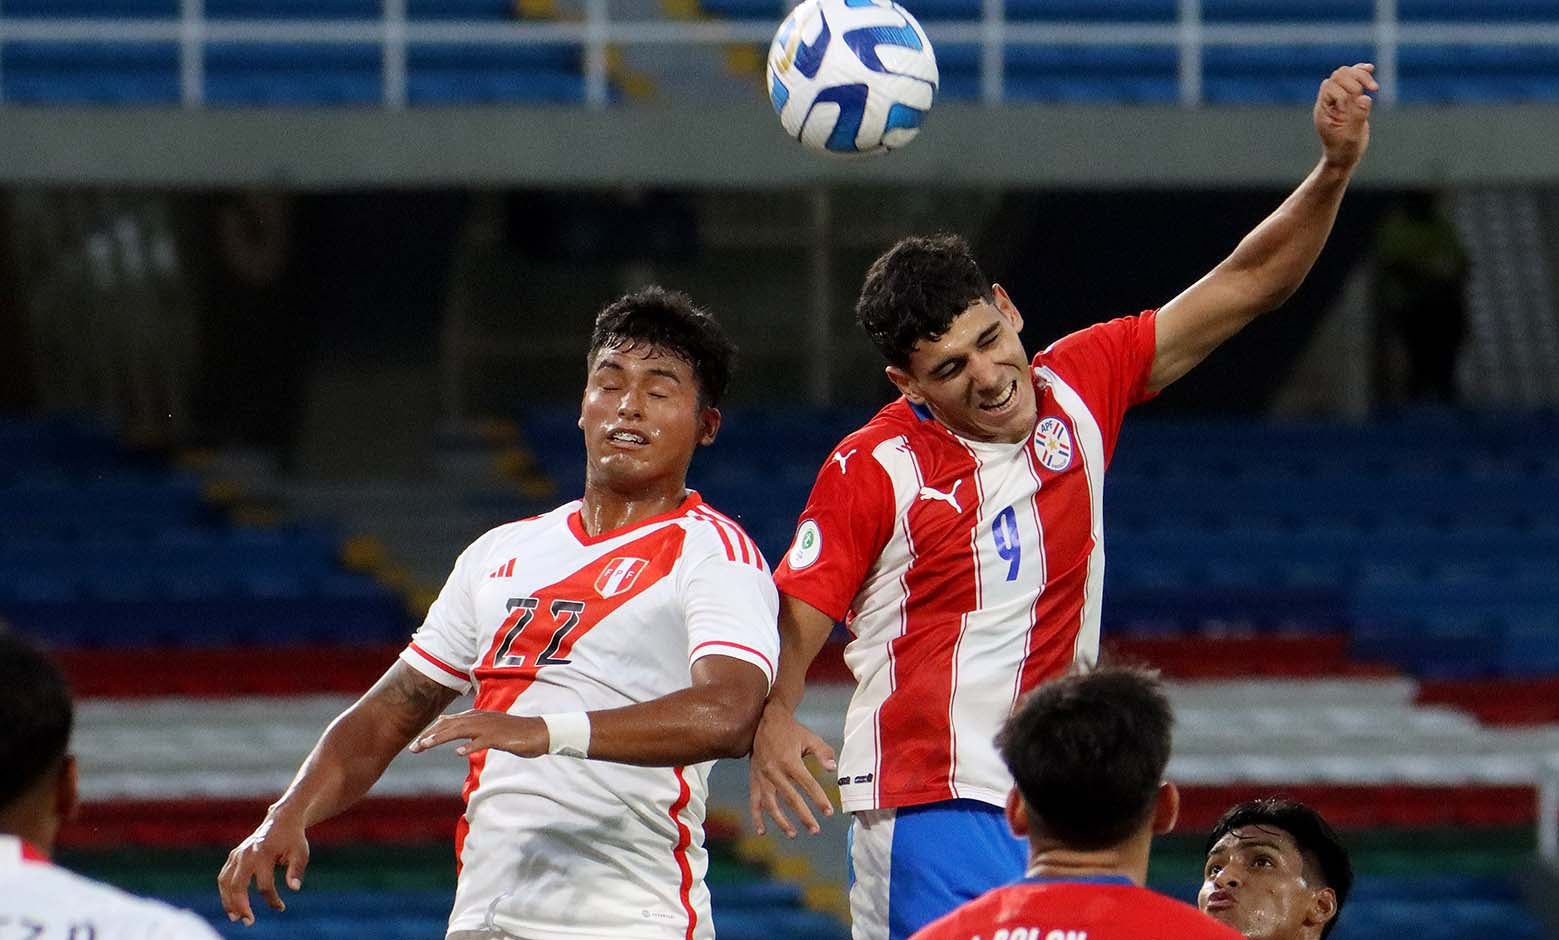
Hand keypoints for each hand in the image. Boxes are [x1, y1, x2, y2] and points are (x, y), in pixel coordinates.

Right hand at [217, 814, 309, 925]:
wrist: (281, 819)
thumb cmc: (293, 838)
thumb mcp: (301, 852)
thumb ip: (297, 870)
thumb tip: (294, 889)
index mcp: (264, 853)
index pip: (264, 884)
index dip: (272, 899)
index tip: (281, 907)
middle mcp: (247, 853)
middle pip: (238, 884)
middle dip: (241, 905)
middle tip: (248, 921)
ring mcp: (238, 854)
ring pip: (225, 881)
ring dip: (228, 901)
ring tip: (235, 917)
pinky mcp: (233, 855)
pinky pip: (224, 876)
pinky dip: (225, 891)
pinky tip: (231, 904)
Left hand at [408, 708, 545, 757]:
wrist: (540, 732)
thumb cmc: (515, 733)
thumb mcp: (490, 728)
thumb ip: (470, 728)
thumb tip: (451, 732)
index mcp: (478, 716)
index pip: (449, 722)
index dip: (432, 732)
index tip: (417, 743)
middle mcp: (481, 718)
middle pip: (450, 726)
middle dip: (430, 736)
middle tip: (413, 748)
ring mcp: (490, 727)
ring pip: (460, 731)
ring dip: (441, 738)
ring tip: (426, 746)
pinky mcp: (500, 737)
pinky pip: (482, 741)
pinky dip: (470, 746)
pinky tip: (458, 753)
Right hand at [747, 701, 837, 837]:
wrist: (765, 720)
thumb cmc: (792, 731)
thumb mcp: (810, 738)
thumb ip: (823, 753)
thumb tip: (833, 769)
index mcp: (790, 761)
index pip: (808, 785)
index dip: (819, 799)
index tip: (829, 812)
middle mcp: (775, 771)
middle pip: (791, 799)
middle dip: (804, 816)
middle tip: (815, 830)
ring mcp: (762, 777)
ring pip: (771, 804)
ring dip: (781, 821)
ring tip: (793, 834)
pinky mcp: (754, 779)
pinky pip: (754, 801)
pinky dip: (757, 817)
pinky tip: (762, 831)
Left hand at [1315, 63, 1376, 170]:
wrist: (1343, 156)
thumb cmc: (1344, 150)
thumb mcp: (1351, 137)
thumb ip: (1357, 117)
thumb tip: (1364, 98)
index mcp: (1323, 110)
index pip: (1331, 87)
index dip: (1346, 92)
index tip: (1355, 106)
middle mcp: (1329, 101)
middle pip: (1338, 76)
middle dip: (1356, 79)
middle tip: (1372, 90)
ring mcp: (1338, 99)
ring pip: (1345, 74)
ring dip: (1361, 75)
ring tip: (1373, 87)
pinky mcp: (1349, 98)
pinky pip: (1352, 79)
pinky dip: (1361, 72)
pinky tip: (1370, 69)